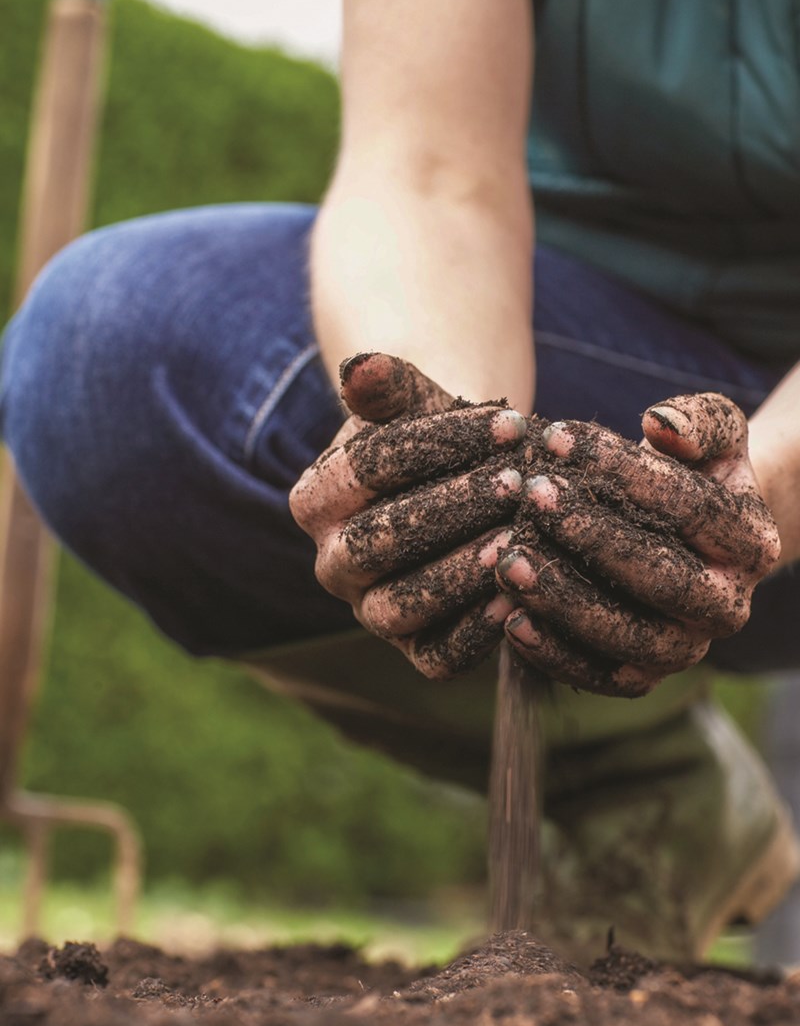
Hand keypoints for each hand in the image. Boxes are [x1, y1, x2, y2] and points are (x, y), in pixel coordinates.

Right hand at [289, 353, 526, 676]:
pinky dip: (476, 634)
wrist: (473, 483)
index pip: (366, 470)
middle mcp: (332, 563)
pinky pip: (437, 657)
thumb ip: (388, 385)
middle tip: (517, 484)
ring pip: (399, 605)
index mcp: (315, 499)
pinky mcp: (416, 651)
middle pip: (375, 543)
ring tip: (516, 539)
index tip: (508, 424)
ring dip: (461, 573)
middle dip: (451, 509)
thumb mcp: (417, 403)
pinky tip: (518, 598)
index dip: (436, 444)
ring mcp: (370, 611)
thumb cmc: (443, 439)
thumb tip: (360, 368)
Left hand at [496, 393, 780, 696]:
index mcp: (751, 543)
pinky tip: (508, 618)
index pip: (688, 506)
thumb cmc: (691, 472)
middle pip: (662, 579)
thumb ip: (697, 420)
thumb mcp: (712, 433)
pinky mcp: (643, 677)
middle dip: (591, 536)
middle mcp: (728, 607)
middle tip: (531, 497)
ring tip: (508, 560)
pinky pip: (599, 677)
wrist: (688, 539)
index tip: (557, 438)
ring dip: (564, 600)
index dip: (622, 470)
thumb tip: (660, 425)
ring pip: (630, 638)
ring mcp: (687, 648)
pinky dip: (553, 653)